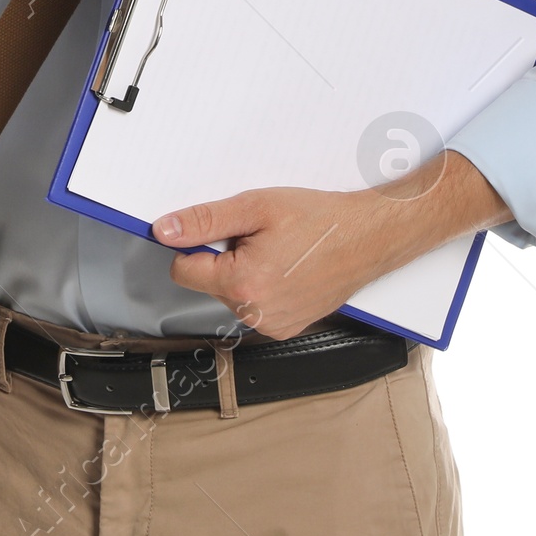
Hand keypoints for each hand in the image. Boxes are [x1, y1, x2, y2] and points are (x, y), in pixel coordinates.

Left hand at [151, 152, 511, 338]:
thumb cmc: (321, 220)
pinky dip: (263, 286)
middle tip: (260, 235)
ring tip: (278, 250)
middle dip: (225, 256)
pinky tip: (288, 266)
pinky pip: (255, 306)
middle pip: (209, 282)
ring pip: (232, 295)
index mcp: (242, 285)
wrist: (370, 236)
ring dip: (244, 272)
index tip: (216, 229)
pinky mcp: (288, 327)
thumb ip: (204, 221)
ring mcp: (274, 325)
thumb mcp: (255, 207)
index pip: (183, 270)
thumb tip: (164, 231)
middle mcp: (256, 314)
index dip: (194, 244)